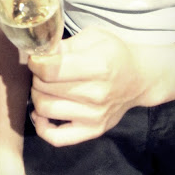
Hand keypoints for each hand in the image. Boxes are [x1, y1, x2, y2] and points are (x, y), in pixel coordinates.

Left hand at [28, 27, 146, 145]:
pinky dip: (42, 126)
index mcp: (98, 66)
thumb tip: (40, 52)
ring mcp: (95, 116)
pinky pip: (57, 138)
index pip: (50, 69)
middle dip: (36, 76)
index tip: (36, 57)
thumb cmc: (114, 53)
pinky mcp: (93, 130)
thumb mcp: (93, 37)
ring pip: (45, 109)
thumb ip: (66, 44)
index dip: (35, 62)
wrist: (139, 77)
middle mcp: (97, 94)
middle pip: (44, 88)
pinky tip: (41, 112)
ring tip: (44, 86)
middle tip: (42, 69)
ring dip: (37, 95)